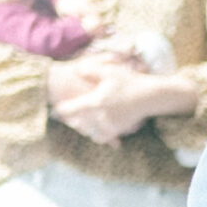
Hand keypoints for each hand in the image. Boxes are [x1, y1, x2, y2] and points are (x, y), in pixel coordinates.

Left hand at [47, 58, 190, 141]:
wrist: (151, 96)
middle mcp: (101, 117)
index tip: (55, 107)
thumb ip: (90, 69)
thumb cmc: (130, 81)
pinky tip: (93, 131)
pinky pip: (102, 137)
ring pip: (89, 132)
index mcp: (96, 102)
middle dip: (69, 121)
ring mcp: (110, 126)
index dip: (60, 109)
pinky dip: (96, 134)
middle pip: (77, 124)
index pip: (70, 110)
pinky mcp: (118, 130)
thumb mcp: (109, 71)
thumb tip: (76, 70)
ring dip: (82, 129)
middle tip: (62, 117)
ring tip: (77, 124)